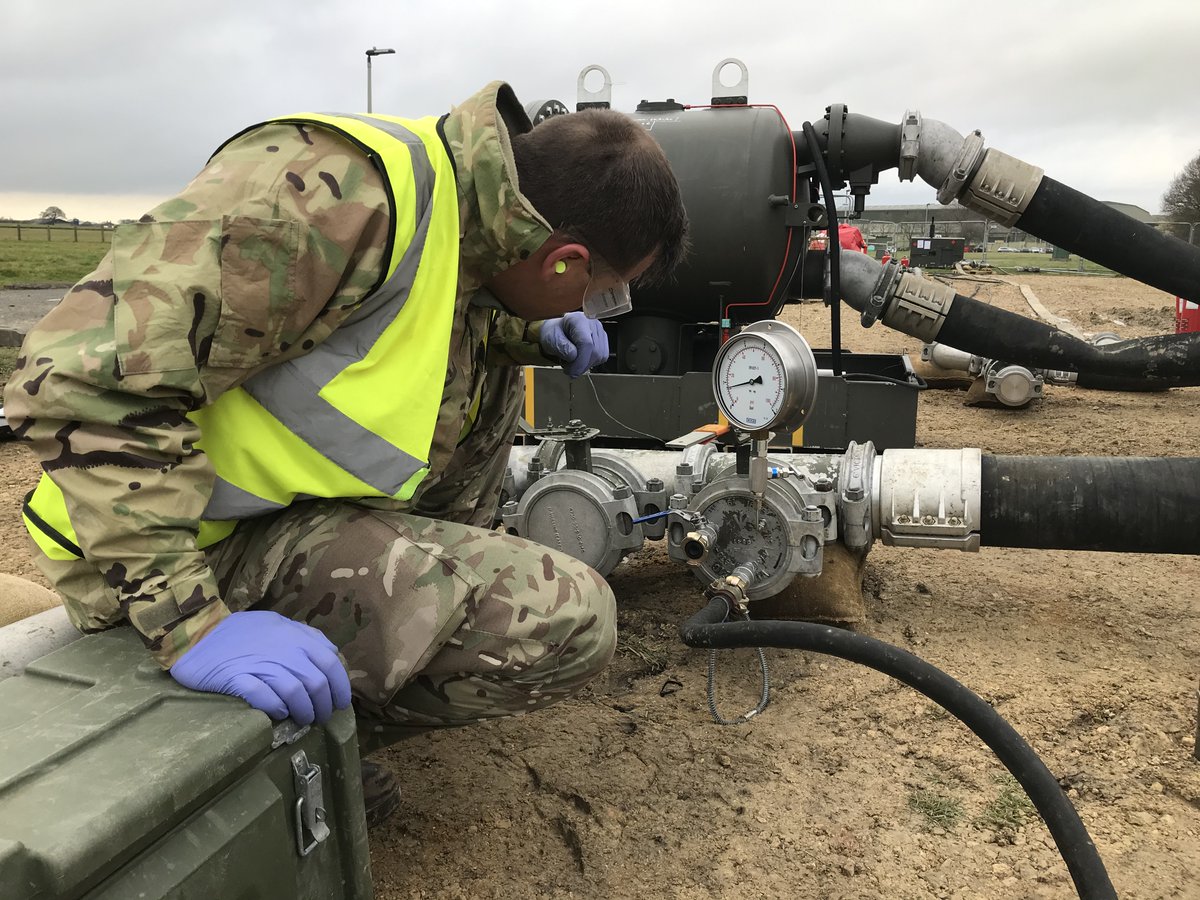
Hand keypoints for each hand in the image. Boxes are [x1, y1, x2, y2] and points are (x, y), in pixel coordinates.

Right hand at [170, 610, 351, 724]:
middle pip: (315, 682)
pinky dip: (275, 708)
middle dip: (323, 705)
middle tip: (321, 717)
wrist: (197, 633)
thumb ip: (305, 636)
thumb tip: (332, 653)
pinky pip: (263, 697)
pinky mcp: (237, 677)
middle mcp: (282, 649)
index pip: (330, 663)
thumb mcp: (277, 624)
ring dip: (303, 711)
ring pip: (294, 692)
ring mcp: (260, 663)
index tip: (340, 703)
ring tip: (303, 720)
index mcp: (295, 635)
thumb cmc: (241, 631)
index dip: (339, 686)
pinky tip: (278, 714)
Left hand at [539, 311, 608, 377]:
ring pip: (600, 356)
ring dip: (586, 365)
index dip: (580, 361)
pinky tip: (580, 360)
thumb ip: (562, 347)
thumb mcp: (551, 340)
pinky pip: (602, 357)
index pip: (586, 343)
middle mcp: (592, 323)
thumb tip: (574, 356)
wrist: (556, 332)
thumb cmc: (553, 334)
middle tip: (569, 370)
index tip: (571, 372)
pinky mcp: (603, 340)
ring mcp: (600, 331)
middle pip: (595, 351)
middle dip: (581, 366)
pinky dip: (591, 363)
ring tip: (573, 363)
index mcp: (578, 320)